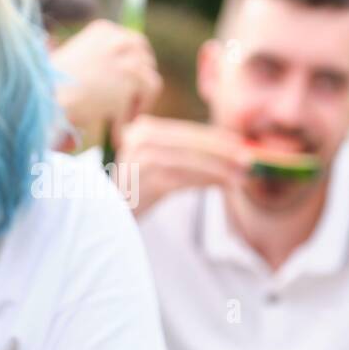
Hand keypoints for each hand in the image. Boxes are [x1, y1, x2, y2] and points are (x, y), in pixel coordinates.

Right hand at [52, 19, 162, 145]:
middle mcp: (118, 38)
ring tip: (122, 126)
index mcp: (103, 30)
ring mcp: (126, 57)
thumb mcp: (76, 63)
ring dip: (137, 106)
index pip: (133, 44)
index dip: (135, 68)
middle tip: (132, 108)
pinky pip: (146, 99)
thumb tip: (120, 80)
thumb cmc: (50, 87)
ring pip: (149, 81)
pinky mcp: (131, 79)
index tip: (129, 89)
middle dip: (141, 85)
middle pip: (146, 60)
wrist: (48, 98)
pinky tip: (118, 134)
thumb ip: (99, 64)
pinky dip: (133, 116)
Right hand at [113, 114, 251, 216]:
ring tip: (243, 175)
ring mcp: (138, 160)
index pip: (185, 132)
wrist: (98, 218)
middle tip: (250, 160)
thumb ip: (179, 155)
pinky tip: (224, 184)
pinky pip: (182, 179)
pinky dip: (207, 180)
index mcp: (141, 130)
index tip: (241, 145)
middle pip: (190, 143)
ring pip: (189, 160)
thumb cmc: (132, 194)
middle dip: (223, 152)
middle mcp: (137, 140)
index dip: (216, 138)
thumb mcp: (152, 167)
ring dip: (220, 168)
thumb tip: (226, 150)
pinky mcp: (142, 182)